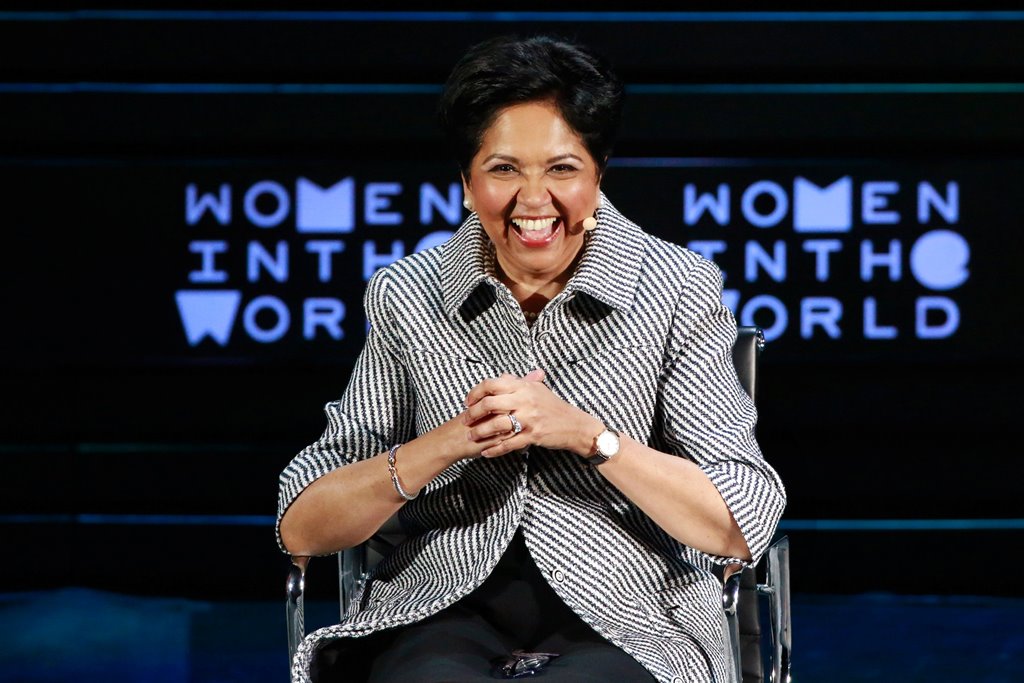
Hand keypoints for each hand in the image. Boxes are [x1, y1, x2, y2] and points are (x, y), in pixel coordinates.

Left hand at [462, 369, 601, 457]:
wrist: (575, 425)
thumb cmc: (555, 407)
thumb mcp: (538, 390)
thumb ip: (520, 383)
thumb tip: (502, 377)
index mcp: (524, 387)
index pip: (492, 384)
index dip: (476, 392)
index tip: (468, 401)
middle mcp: (525, 400)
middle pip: (489, 403)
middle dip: (473, 413)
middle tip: (465, 420)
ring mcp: (529, 419)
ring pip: (496, 425)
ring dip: (480, 433)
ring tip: (471, 437)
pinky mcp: (532, 436)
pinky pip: (508, 444)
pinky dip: (494, 450)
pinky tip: (485, 453)